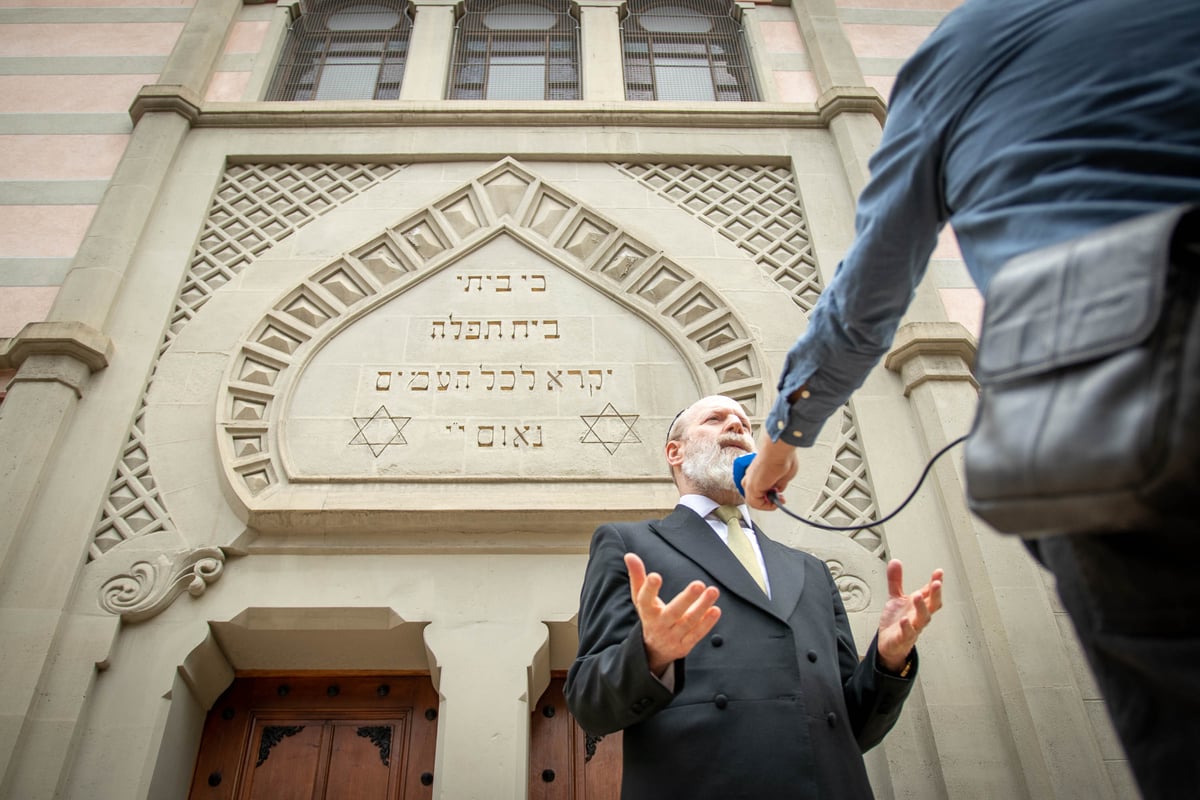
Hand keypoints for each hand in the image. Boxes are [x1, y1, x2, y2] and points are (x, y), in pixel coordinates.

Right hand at [625, 552, 721, 675]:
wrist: (653, 650)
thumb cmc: (649, 615)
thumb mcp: (640, 598)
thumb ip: (637, 576)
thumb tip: (629, 555)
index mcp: (647, 612)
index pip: (645, 600)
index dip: (649, 589)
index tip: (655, 576)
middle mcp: (659, 625)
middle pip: (673, 612)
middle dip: (686, 599)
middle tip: (698, 583)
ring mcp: (672, 636)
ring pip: (688, 622)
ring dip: (702, 607)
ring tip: (713, 591)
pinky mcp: (684, 644)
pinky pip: (697, 634)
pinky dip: (707, 623)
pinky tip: (715, 610)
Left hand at [741, 433, 798, 510]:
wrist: (779, 450)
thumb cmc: (782, 456)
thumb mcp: (783, 474)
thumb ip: (778, 483)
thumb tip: (778, 490)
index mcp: (757, 472)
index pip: (759, 489)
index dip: (770, 494)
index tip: (780, 494)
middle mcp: (751, 477)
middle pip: (755, 495)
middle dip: (768, 500)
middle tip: (780, 499)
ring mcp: (750, 482)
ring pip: (753, 501)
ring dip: (767, 505)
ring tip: (777, 502)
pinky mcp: (751, 487)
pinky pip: (755, 503)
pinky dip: (766, 506)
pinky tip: (774, 503)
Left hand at [876, 559, 943, 671]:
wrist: (890, 643)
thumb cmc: (897, 621)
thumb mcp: (896, 598)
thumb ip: (896, 581)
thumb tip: (895, 562)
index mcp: (919, 605)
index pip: (930, 592)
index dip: (935, 582)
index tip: (939, 572)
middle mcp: (919, 616)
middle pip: (933, 605)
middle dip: (936, 594)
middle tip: (937, 583)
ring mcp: (913, 628)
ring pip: (923, 618)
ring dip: (921, 607)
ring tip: (918, 596)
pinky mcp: (903, 638)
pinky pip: (907, 633)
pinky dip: (907, 627)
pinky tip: (905, 620)